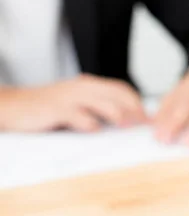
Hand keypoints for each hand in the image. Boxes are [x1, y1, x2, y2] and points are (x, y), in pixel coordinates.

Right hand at [0, 75, 147, 132]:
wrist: (14, 106)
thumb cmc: (48, 107)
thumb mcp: (75, 102)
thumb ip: (97, 107)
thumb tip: (125, 120)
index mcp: (89, 85)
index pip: (121, 89)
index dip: (137, 102)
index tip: (148, 118)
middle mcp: (83, 88)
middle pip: (117, 94)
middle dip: (134, 108)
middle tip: (144, 124)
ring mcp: (70, 98)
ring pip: (101, 102)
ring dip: (117, 114)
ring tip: (127, 125)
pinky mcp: (56, 110)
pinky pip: (77, 115)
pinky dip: (89, 122)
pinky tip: (95, 130)